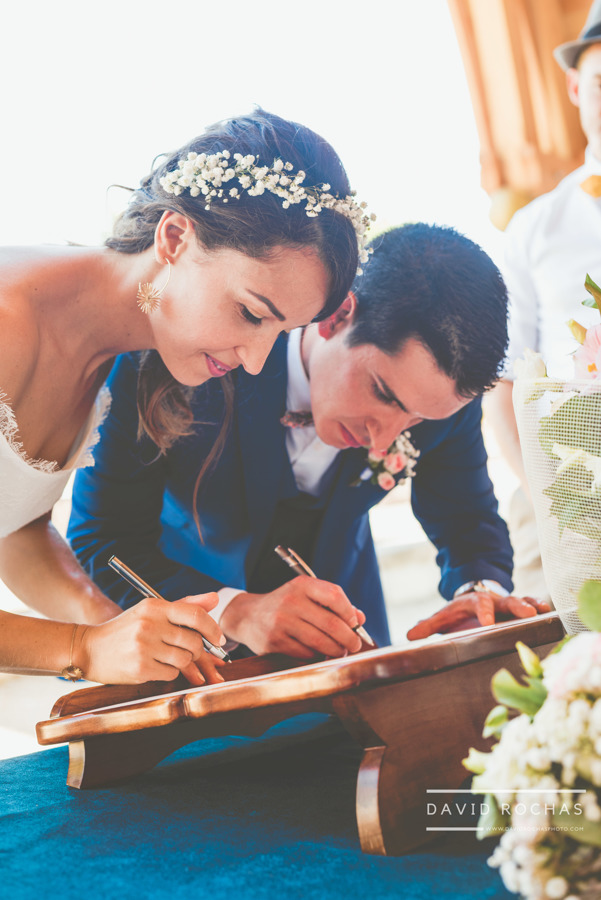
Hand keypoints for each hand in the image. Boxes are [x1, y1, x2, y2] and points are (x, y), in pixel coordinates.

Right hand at [81, 592, 226, 684]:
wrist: (89, 649)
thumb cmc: (125, 629)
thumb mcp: (151, 610)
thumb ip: (185, 605)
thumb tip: (215, 598)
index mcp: (154, 606)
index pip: (195, 616)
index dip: (213, 629)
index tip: (220, 640)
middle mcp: (149, 624)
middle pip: (194, 642)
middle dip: (197, 651)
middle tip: (188, 651)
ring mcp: (144, 647)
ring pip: (184, 660)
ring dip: (182, 662)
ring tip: (166, 656)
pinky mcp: (140, 668)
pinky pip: (170, 674)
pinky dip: (168, 672)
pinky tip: (154, 665)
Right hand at [220, 575, 365, 658]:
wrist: (248, 616)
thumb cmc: (286, 606)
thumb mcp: (306, 596)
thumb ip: (334, 605)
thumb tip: (360, 619)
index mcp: (302, 585)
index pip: (335, 595)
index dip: (350, 612)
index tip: (355, 624)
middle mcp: (291, 601)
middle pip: (331, 624)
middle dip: (349, 639)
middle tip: (355, 645)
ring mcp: (281, 622)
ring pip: (320, 642)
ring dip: (335, 650)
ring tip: (339, 651)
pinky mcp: (274, 641)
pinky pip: (305, 653)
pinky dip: (316, 656)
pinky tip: (316, 652)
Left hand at [406, 589, 551, 640]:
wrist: (471, 597)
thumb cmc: (457, 613)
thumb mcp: (443, 617)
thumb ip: (428, 626)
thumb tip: (409, 636)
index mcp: (473, 602)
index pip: (479, 605)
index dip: (484, 613)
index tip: (488, 625)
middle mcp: (493, 600)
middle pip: (506, 600)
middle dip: (516, 607)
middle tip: (526, 616)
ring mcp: (506, 602)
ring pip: (521, 600)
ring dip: (531, 606)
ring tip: (541, 612)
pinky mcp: (517, 607)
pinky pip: (530, 604)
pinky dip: (539, 606)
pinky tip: (548, 612)